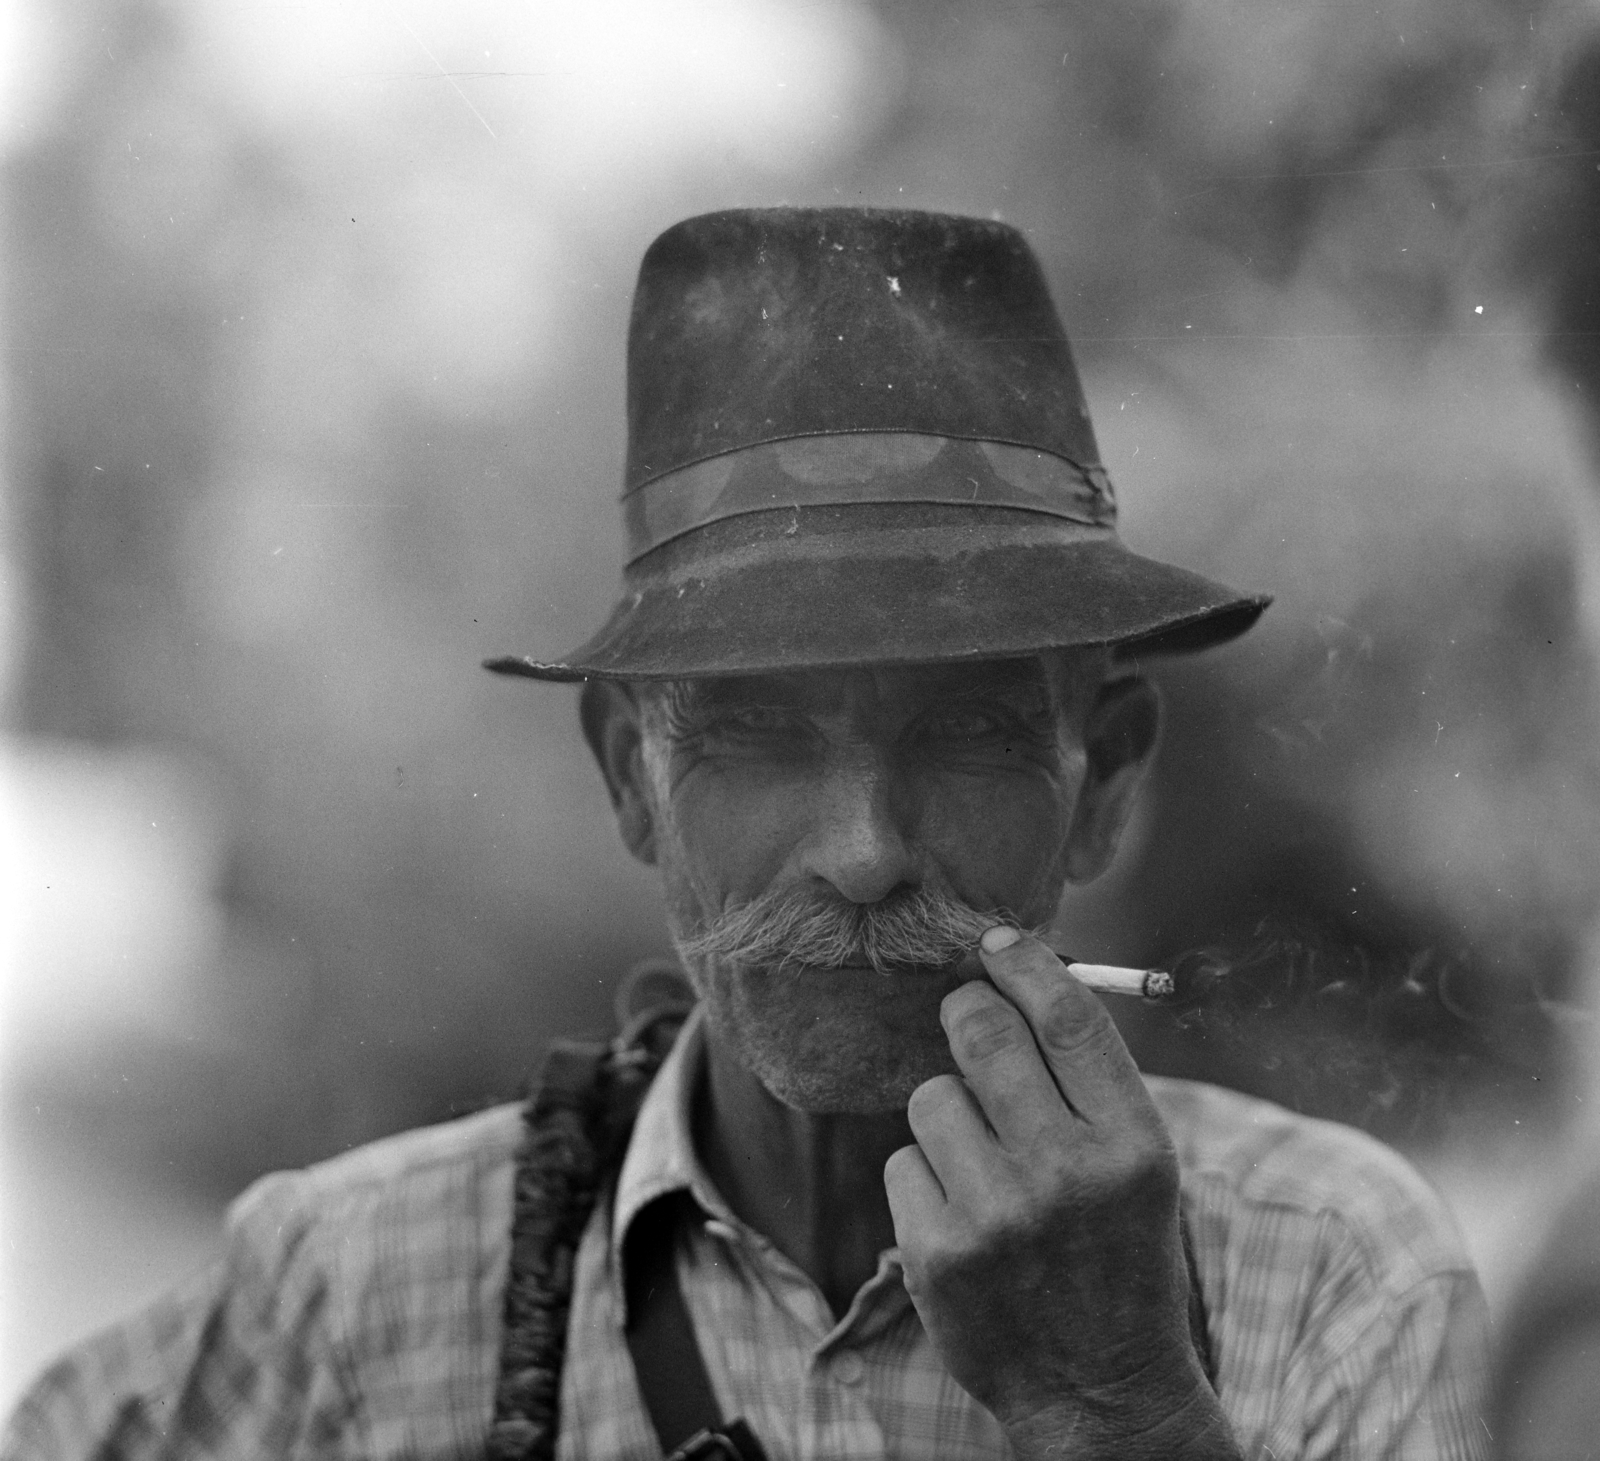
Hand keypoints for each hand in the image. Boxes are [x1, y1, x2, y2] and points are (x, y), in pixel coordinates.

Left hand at [884, 929, 1238, 1460]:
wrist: (1100, 1394)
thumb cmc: (1118, 1258)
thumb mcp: (1140, 1171)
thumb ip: (1088, 1083)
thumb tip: (1018, 978)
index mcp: (1133, 1146)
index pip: (1067, 1019)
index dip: (1026, 963)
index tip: (998, 940)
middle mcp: (1067, 1174)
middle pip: (984, 1033)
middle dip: (966, 1011)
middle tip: (966, 1018)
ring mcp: (997, 1215)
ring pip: (931, 1096)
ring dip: (948, 1114)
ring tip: (983, 1166)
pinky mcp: (938, 1254)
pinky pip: (902, 1162)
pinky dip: (924, 1179)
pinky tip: (962, 1219)